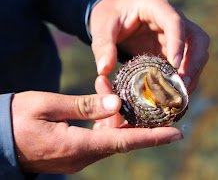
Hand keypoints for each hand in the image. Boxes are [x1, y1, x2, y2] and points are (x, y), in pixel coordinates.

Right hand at [11, 91, 182, 173]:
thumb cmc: (16, 120)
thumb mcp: (46, 106)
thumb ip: (83, 105)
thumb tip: (116, 104)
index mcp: (77, 146)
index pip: (124, 142)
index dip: (153, 138)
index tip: (176, 134)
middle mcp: (84, 156)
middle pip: (122, 137)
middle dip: (132, 114)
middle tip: (128, 90)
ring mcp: (81, 156)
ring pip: (112, 135)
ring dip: (117, 114)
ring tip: (107, 87)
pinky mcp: (78, 150)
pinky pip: (101, 135)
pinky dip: (106, 120)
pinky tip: (102, 102)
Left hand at [90, 0, 209, 92]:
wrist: (116, 11)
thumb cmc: (110, 14)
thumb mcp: (101, 25)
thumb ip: (102, 45)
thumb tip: (104, 70)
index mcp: (156, 5)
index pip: (175, 21)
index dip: (178, 42)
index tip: (175, 64)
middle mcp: (172, 19)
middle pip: (198, 39)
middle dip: (194, 62)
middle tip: (183, 84)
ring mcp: (176, 35)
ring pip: (197, 52)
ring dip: (192, 73)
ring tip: (180, 94)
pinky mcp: (173, 49)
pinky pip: (186, 63)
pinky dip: (184, 78)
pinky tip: (176, 93)